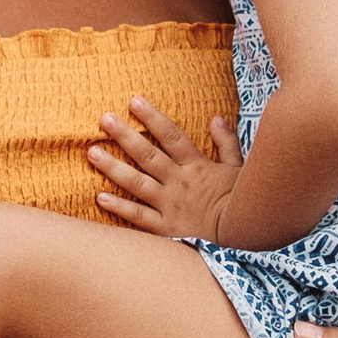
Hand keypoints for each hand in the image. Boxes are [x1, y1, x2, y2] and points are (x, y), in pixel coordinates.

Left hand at [87, 96, 241, 240]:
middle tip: (104, 119)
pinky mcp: (167, 228)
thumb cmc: (244, 201)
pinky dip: (120, 208)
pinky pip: (140, 217)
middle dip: (125, 136)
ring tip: (92, 152)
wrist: (245, 236)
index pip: (171, 136)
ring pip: (138, 183)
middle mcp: (180, 182)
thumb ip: (227, 143)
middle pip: (148, 155)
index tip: (133, 101)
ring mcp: (171, 205)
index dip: (152, 117)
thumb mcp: (240, 168)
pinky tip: (100, 197)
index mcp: (197, 166)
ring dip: (113, 168)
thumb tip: (217, 119)